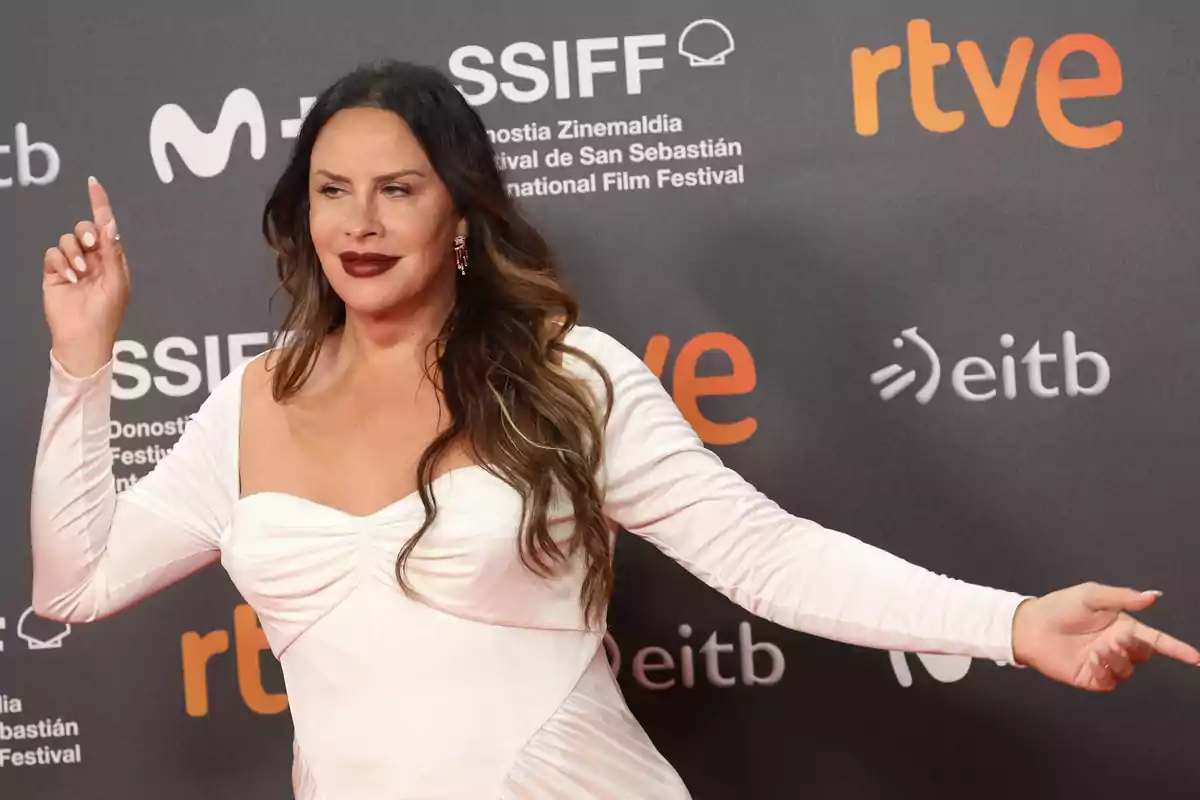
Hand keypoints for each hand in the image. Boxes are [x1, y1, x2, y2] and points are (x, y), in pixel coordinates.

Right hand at [43, 176, 129, 376]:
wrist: (83, 337)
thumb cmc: (106, 313)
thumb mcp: (116, 281)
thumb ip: (112, 252)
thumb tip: (110, 224)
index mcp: (112, 258)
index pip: (106, 227)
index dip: (100, 205)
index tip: (93, 184)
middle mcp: (93, 259)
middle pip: (85, 229)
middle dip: (87, 232)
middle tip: (92, 245)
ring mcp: (72, 265)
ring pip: (67, 240)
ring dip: (74, 253)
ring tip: (81, 273)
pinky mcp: (54, 273)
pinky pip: (52, 254)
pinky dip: (60, 263)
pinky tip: (69, 278)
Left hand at [1011, 582, 1199, 691]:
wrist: (1030, 626)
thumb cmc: (1059, 607)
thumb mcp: (1092, 596)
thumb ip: (1124, 598)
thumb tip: (1154, 596)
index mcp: (1122, 625)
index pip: (1157, 640)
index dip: (1177, 649)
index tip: (1196, 658)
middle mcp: (1117, 645)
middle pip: (1144, 655)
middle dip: (1136, 648)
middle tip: (1118, 638)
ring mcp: (1105, 663)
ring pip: (1129, 670)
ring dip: (1118, 660)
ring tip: (1097, 649)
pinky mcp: (1092, 677)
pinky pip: (1111, 681)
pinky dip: (1106, 672)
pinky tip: (1091, 661)